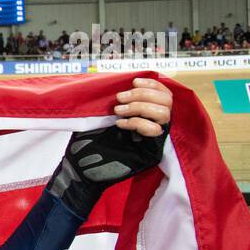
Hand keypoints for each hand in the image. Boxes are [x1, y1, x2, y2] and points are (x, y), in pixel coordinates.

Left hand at [45, 78, 173, 218]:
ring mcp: (156, 139)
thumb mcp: (105, 117)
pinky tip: (120, 124)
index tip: (134, 82)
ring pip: (163, 114)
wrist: (82, 168)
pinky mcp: (152, 151)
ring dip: (139, 107)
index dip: (152, 85)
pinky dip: (137, 122)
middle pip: (166, 102)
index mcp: (149, 115)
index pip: (165, 94)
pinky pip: (154, 131)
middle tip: (119, 98)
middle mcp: (157, 126)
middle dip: (142, 95)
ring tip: (118, 110)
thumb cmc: (91, 142)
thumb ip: (120, 103)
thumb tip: (126, 84)